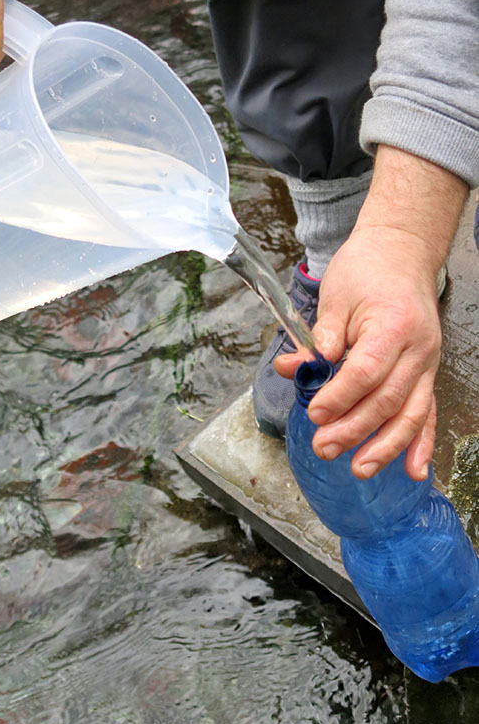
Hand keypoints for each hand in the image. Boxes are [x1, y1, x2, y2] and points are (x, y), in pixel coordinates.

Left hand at [278, 226, 440, 479]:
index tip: (315, 413)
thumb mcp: (337, 295)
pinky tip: (413, 471)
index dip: (340, 396)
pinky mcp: (427, 373)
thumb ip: (319, 337)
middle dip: (354, 429)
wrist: (403, 252)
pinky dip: (422, 443)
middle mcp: (417, 349)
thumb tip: (296, 370)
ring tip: (359, 470)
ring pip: (411, 413)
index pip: (366, 371)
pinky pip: (427, 412)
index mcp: (393, 325)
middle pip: (387, 399)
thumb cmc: (367, 270)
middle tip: (323, 447)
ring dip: (386, 447)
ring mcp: (427, 363)